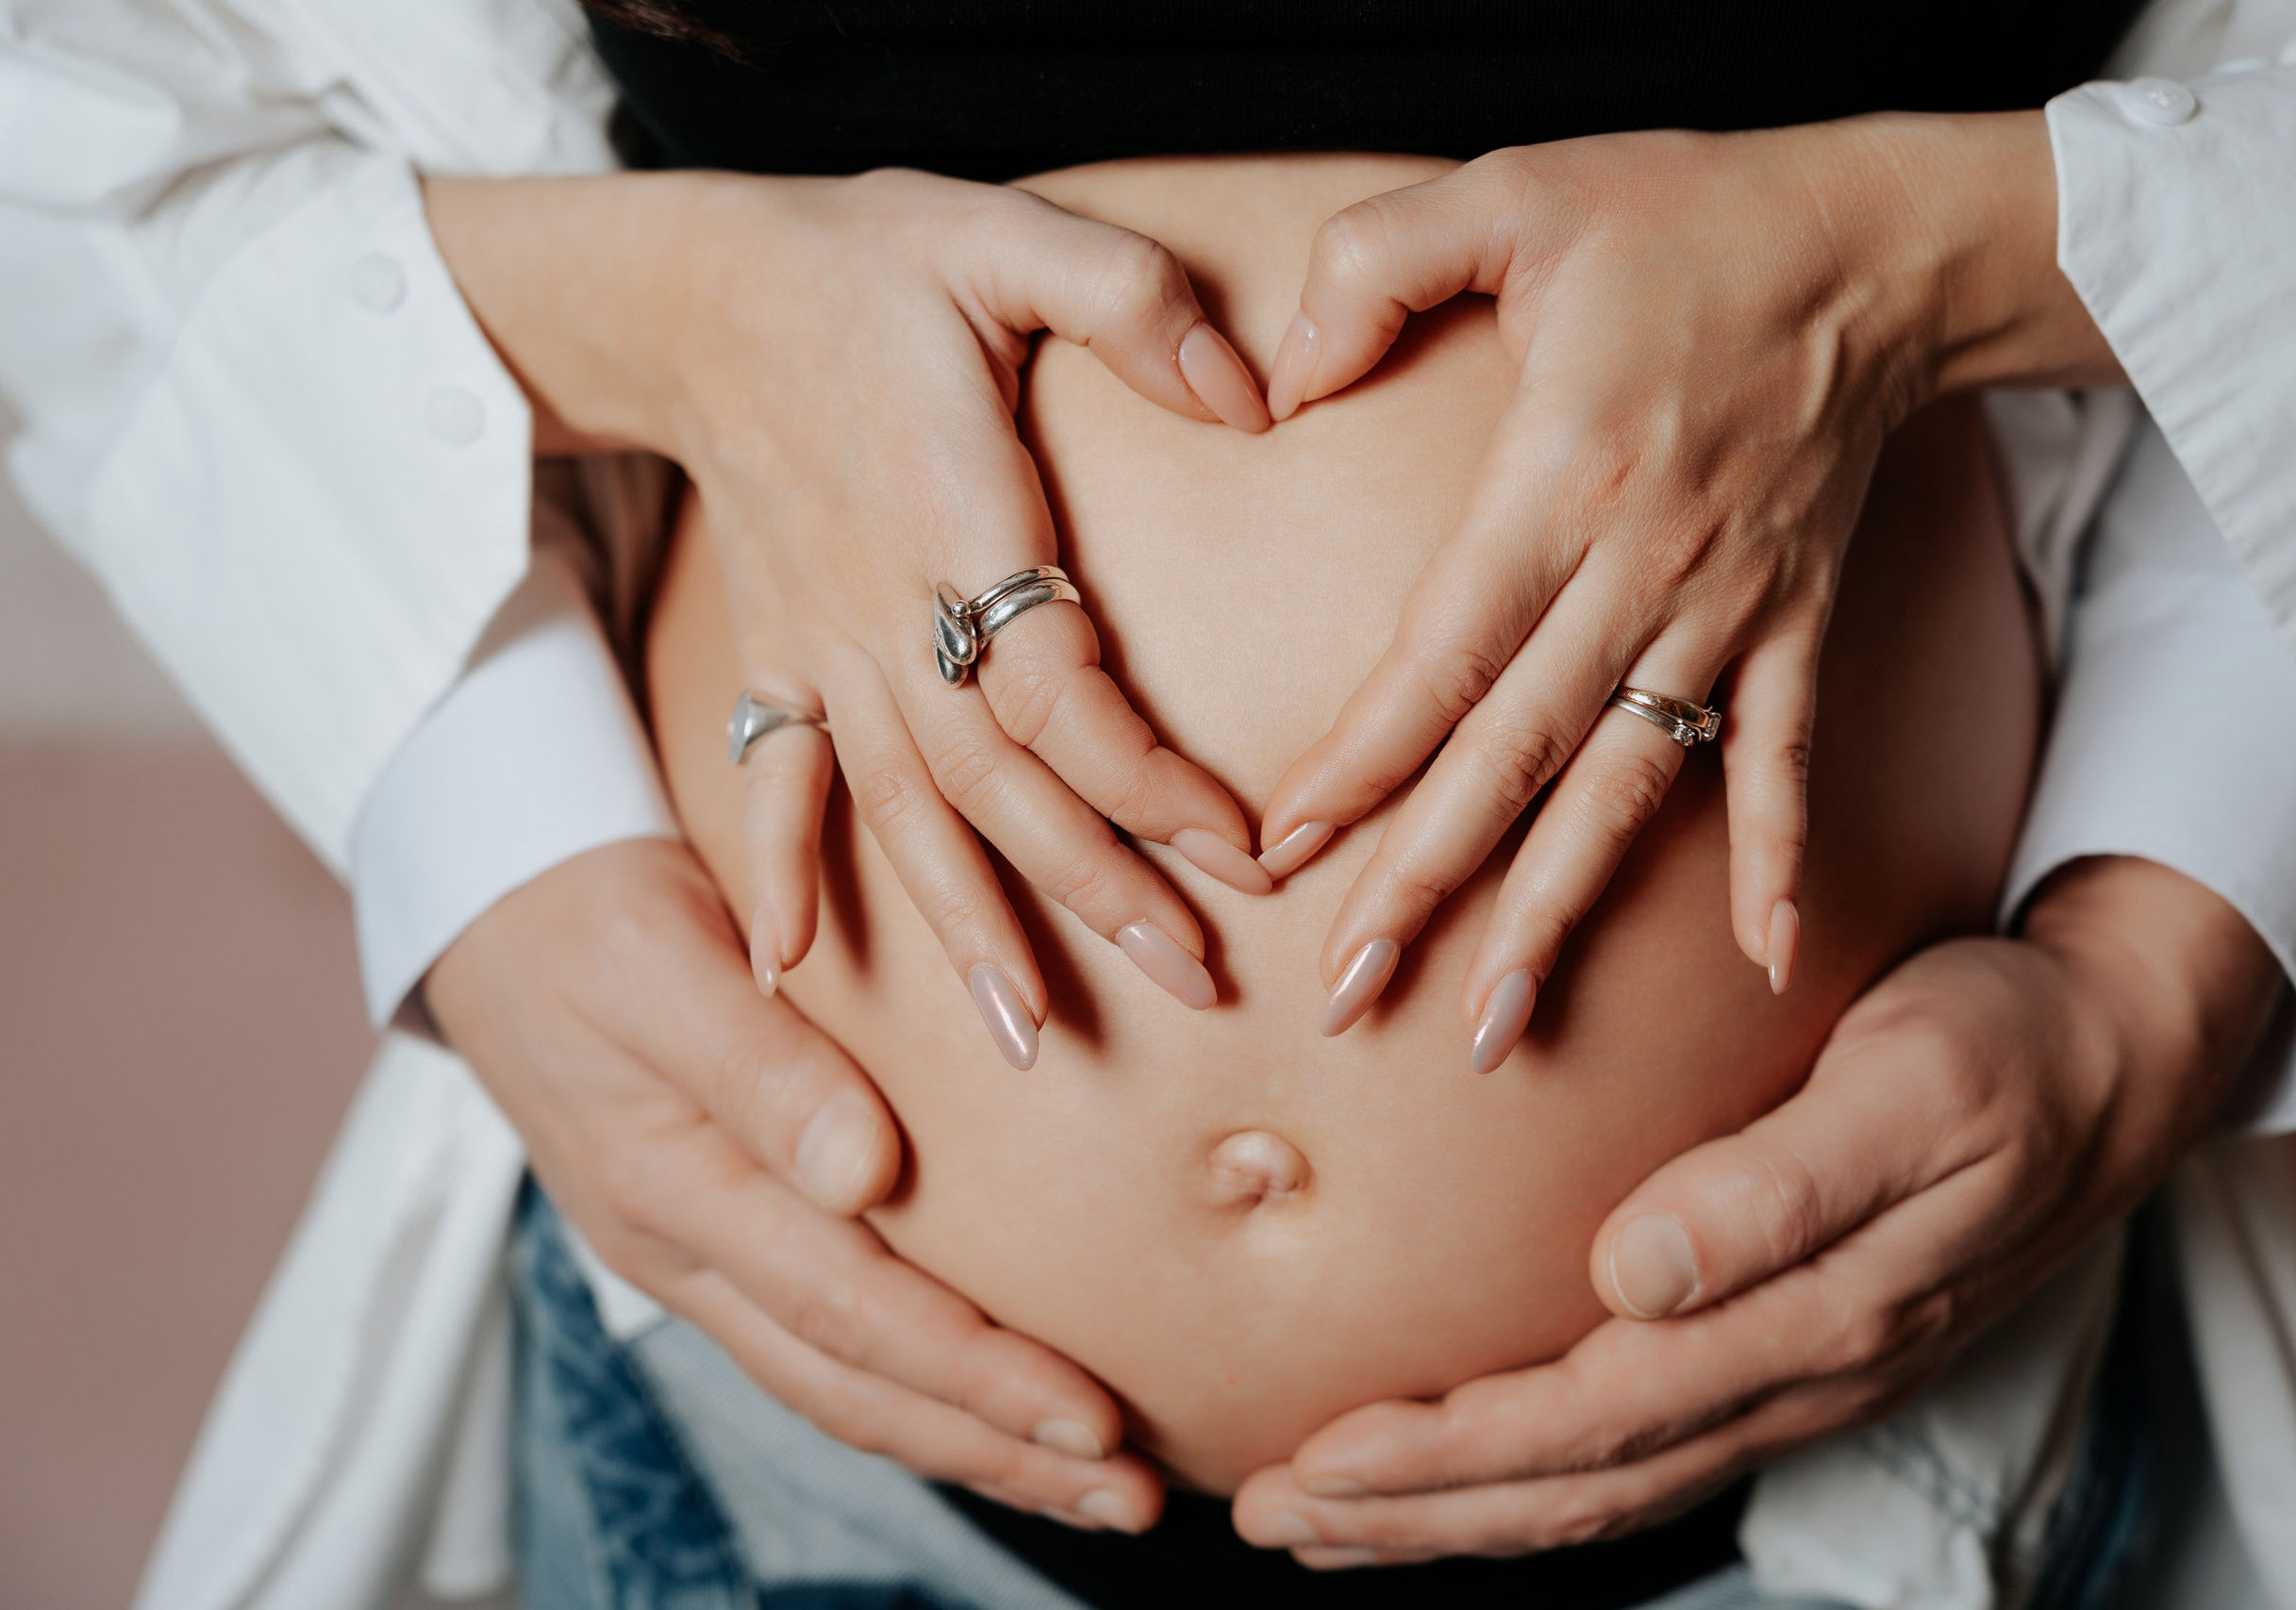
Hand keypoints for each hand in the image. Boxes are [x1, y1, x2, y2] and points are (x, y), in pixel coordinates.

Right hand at [426, 839, 1163, 1531]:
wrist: (487, 897)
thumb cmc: (582, 913)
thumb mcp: (659, 965)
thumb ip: (761, 1068)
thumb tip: (868, 1176)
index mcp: (673, 1188)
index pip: (847, 1310)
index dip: (971, 1373)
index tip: (1090, 1414)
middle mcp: (683, 1251)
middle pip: (855, 1385)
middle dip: (998, 1449)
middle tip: (1133, 1495)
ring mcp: (693, 1256)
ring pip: (842, 1384)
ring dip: (970, 1440)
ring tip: (1095, 1480)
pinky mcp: (712, 1237)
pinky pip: (823, 1344)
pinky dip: (917, 1392)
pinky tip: (993, 1413)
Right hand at [428, 168, 1273, 1068]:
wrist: (694, 292)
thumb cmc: (867, 264)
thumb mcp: (1008, 237)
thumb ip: (1134, 301)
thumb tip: (1256, 393)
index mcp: (954, 520)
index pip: (1063, 688)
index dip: (1148, 781)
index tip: (1238, 853)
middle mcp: (883, 611)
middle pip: (997, 783)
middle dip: (1095, 890)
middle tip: (1189, 981)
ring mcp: (818, 648)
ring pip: (902, 811)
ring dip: (967, 925)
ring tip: (1031, 1037)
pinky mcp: (773, 656)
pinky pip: (772, 779)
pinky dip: (778, 870)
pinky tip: (788, 968)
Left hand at [1230, 857, 2275, 1563]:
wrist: (2116, 1056)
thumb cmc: (2003, 1049)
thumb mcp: (1913, 1091)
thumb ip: (1779, 1189)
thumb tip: (1635, 1272)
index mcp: (1807, 1322)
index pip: (1590, 1420)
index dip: (1447, 1455)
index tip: (1317, 1460)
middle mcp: (1791, 1376)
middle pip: (1575, 1486)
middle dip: (1413, 1514)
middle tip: (1268, 1516)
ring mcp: (1792, 1378)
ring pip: (1600, 1486)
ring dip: (1456, 1516)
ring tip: (1328, 1522)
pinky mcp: (1786, 1351)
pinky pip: (1638, 1448)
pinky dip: (1531, 1479)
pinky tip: (1464, 1474)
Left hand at [1251, 112, 2122, 1060]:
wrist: (1876, 241)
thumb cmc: (1679, 214)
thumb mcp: (1506, 189)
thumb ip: (1368, 268)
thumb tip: (1274, 384)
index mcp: (1564, 477)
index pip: (1444, 653)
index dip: (1363, 757)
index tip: (1286, 849)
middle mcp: (1647, 567)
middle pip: (1518, 755)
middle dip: (1426, 883)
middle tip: (1347, 996)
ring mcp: (1730, 610)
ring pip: (1630, 789)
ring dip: (1559, 912)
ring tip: (1494, 1029)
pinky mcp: (1796, 623)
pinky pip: (1787, 761)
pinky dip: (1779, 860)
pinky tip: (1766, 964)